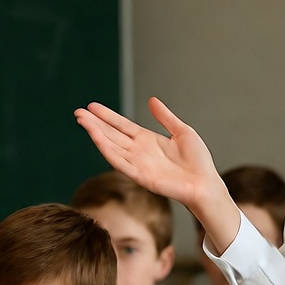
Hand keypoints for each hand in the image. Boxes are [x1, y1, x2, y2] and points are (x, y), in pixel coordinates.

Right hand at [75, 98, 241, 251]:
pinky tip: (96, 137)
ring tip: (83, 120)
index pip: (122, 126)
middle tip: (79, 112)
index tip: (92, 106)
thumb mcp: (182, 132)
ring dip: (96, 133)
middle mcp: (139, 151)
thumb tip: (152, 100)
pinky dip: (107, 149)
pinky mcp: (140, 175)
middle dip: (95, 123)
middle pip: (112, 134)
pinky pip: (119, 161)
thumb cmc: (198, 162)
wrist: (205, 184)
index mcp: (148, 140)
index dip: (108, 116)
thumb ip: (165, 117)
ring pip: (111, 146)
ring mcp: (138, 163)